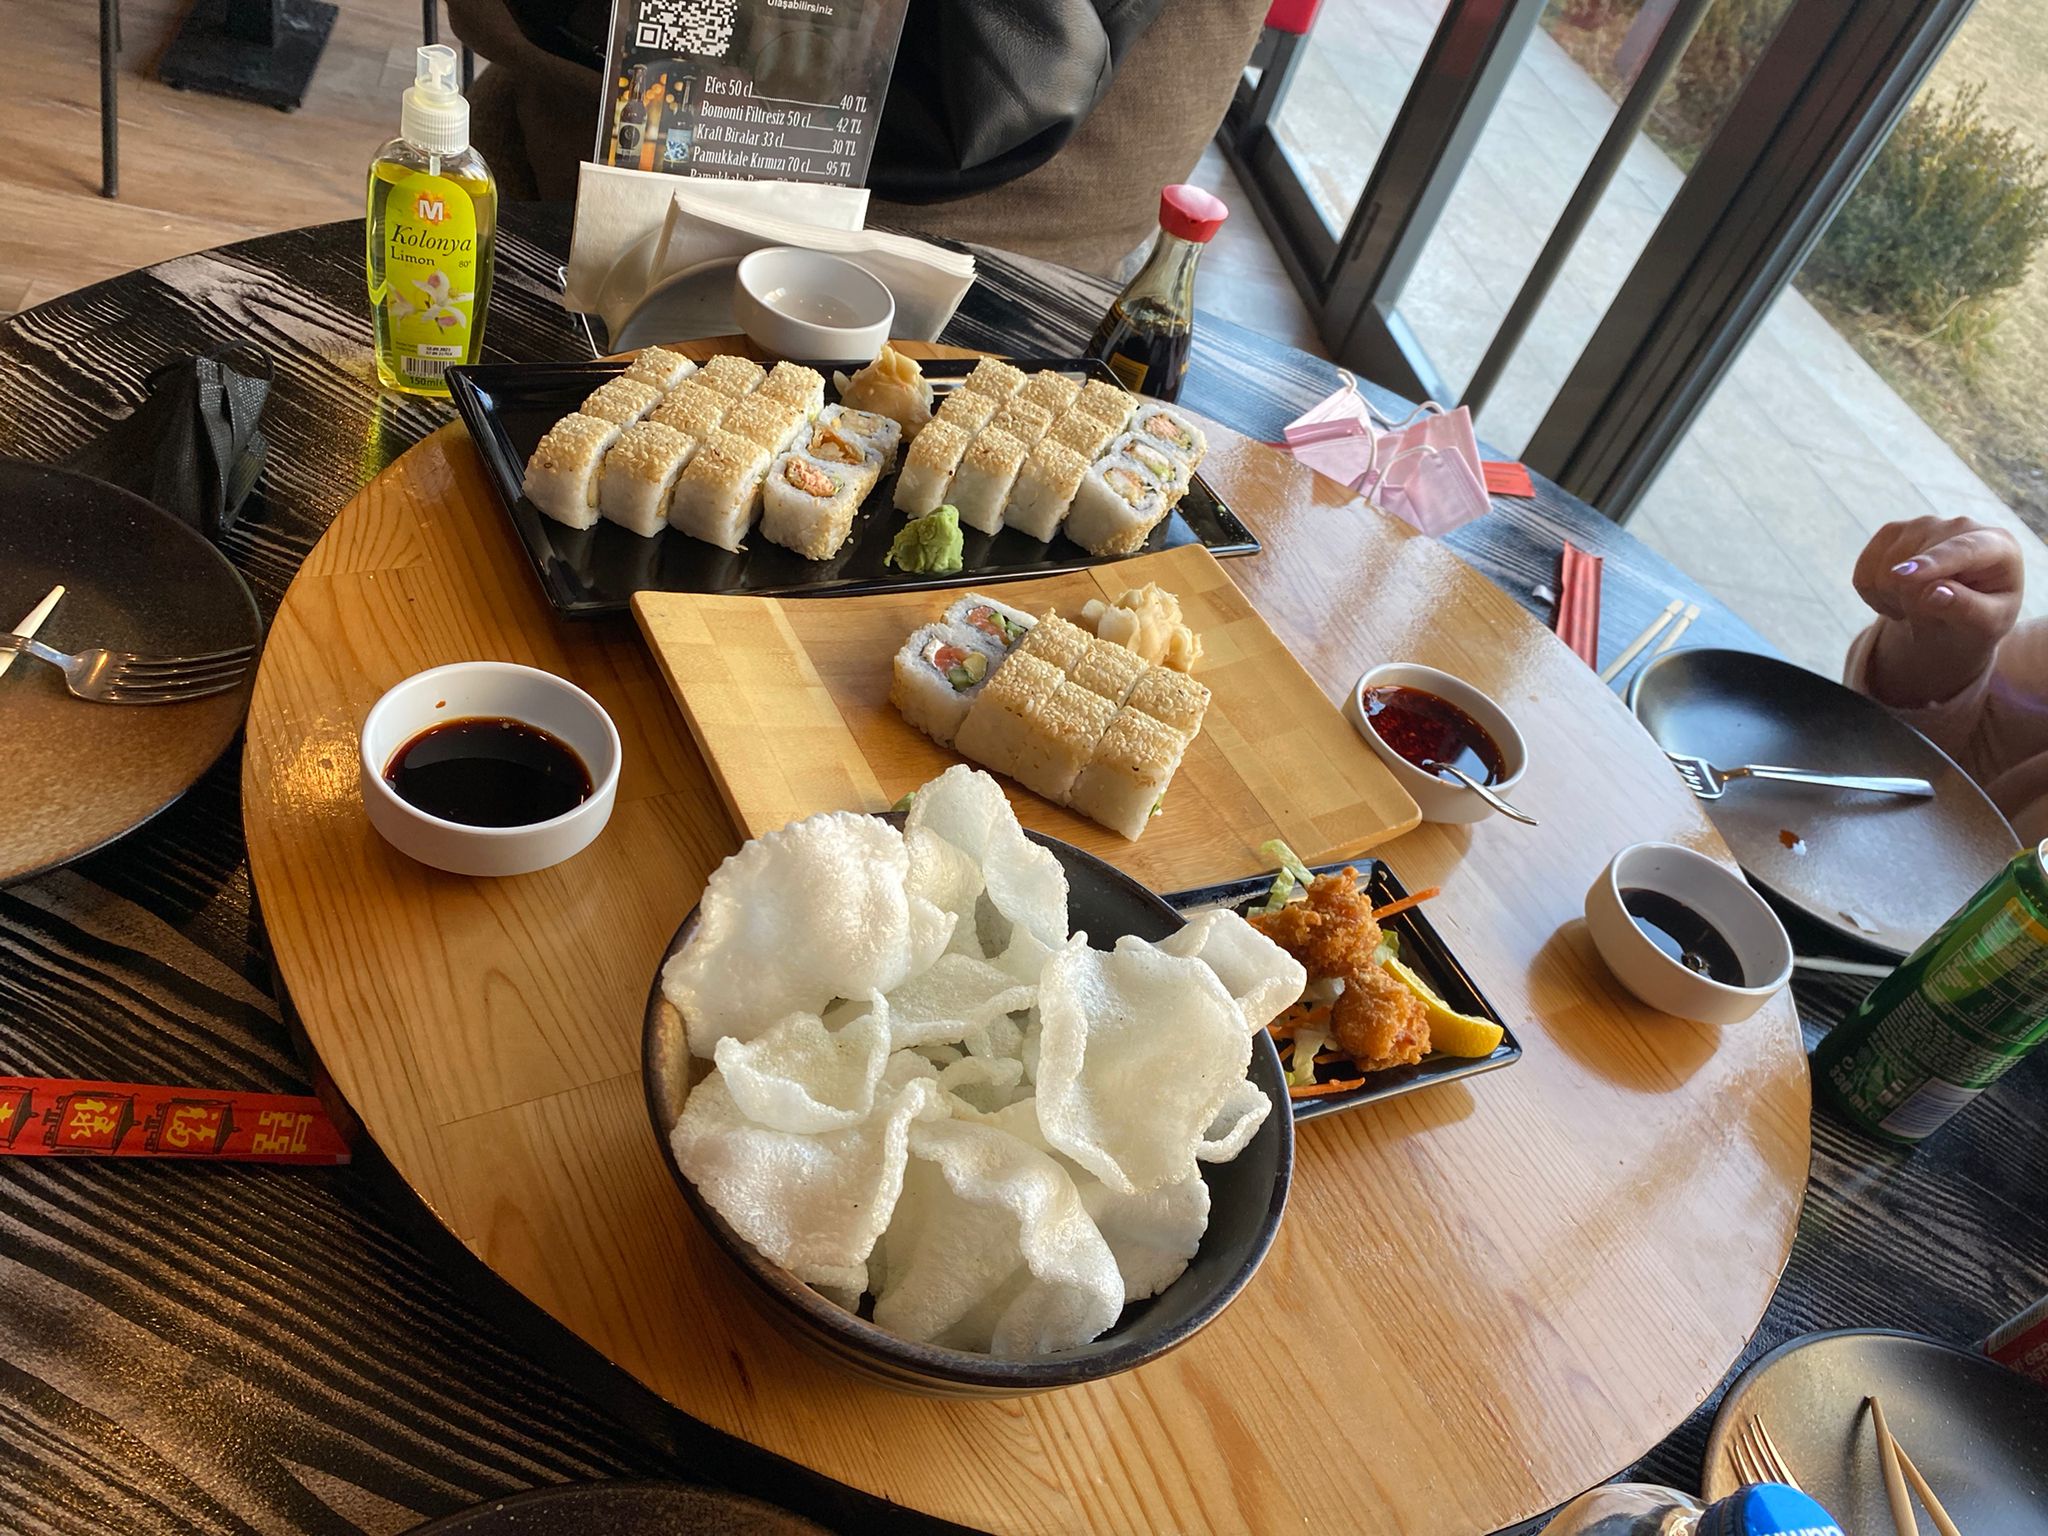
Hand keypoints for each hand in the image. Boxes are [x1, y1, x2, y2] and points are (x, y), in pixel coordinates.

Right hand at [1854, 517, 2022, 705]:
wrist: (1959, 612)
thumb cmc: (1981, 616)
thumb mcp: (1988, 624)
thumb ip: (1968, 609)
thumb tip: (1933, 593)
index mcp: (1996, 545)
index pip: (1963, 550)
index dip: (1933, 562)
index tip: (1906, 578)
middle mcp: (1959, 526)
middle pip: (1915, 565)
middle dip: (1913, 602)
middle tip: (1932, 619)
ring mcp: (1922, 525)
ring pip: (1884, 571)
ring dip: (1894, 602)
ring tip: (1917, 607)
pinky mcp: (1891, 531)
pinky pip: (1864, 573)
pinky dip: (1873, 595)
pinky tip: (1897, 598)